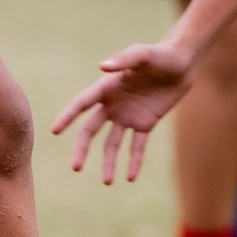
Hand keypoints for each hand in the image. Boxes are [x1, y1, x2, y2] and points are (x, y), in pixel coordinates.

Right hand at [50, 41, 196, 184]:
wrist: (182, 64)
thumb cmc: (160, 54)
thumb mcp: (142, 55)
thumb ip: (124, 60)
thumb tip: (102, 67)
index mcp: (106, 87)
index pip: (81, 104)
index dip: (67, 117)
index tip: (54, 131)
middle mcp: (112, 104)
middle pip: (91, 130)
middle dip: (82, 148)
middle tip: (76, 167)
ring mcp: (128, 116)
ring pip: (112, 143)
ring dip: (108, 162)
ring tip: (107, 182)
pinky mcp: (145, 124)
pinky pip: (137, 146)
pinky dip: (133, 161)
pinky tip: (130, 177)